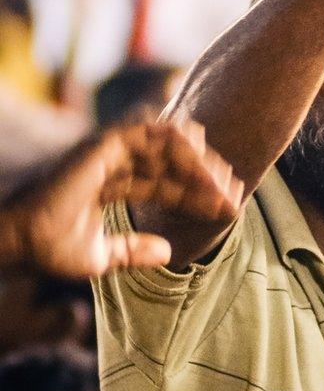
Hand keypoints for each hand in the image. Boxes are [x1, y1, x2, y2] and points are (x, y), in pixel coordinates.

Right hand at [2, 121, 243, 277]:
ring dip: (200, 162)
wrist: (23, 240)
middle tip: (234, 193)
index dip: (198, 194)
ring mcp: (110, 149)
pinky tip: (203, 164)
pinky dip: (180, 145)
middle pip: (174, 161)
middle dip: (207, 175)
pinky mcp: (106, 142)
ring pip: (169, 144)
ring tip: (223, 184)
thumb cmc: (50, 248)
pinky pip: (153, 133)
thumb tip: (169, 253)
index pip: (167, 182)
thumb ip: (133, 252)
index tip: (228, 208)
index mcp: (114, 182)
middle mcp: (115, 162)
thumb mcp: (102, 257)